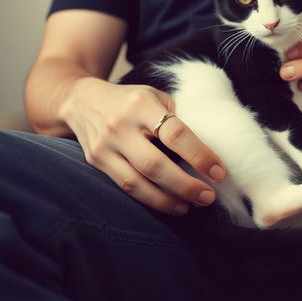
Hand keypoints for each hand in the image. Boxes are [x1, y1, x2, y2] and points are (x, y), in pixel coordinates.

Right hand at [60, 78, 225, 214]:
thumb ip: (176, 119)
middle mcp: (120, 125)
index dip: (200, 155)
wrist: (82, 101)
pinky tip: (170, 203)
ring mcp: (105, 146)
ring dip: (168, 199)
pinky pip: (126, 187)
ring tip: (192, 204)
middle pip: (155, 164)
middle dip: (185, 185)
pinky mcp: (96, 162)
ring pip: (138, 182)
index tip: (219, 172)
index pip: (175, 133)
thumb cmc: (131, 100)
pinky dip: (151, 199)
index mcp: (141, 104)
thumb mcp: (155, 96)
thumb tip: (205, 151)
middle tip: (208, 196)